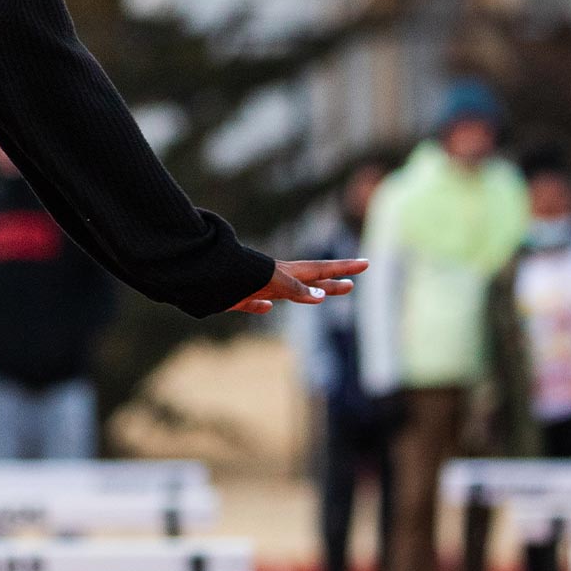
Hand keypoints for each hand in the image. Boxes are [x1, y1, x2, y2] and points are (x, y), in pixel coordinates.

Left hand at [227, 257, 367, 314]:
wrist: (204, 276)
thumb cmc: (241, 274)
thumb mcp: (274, 281)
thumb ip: (296, 289)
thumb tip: (321, 296)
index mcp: (287, 273)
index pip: (322, 269)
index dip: (344, 267)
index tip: (366, 263)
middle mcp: (276, 278)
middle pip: (310, 280)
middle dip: (332, 282)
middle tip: (351, 285)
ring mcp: (259, 287)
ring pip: (288, 291)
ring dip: (306, 293)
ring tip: (320, 297)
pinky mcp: (240, 297)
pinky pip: (254, 302)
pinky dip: (262, 306)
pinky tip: (265, 307)